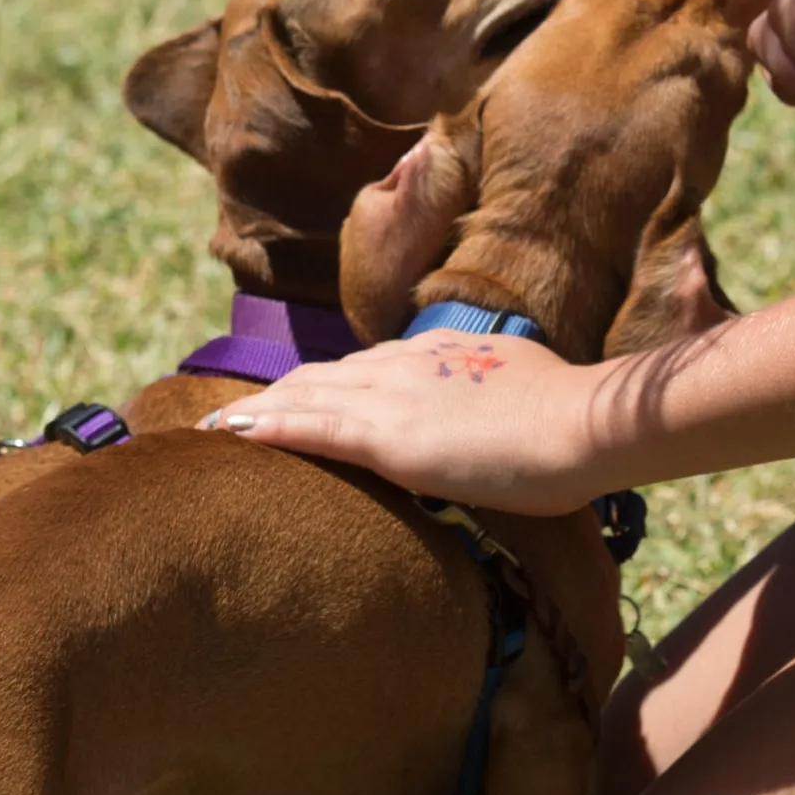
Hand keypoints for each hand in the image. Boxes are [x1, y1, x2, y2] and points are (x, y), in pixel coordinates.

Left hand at [197, 331, 603, 515]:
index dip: (318, 384)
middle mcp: (404, 367)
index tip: (288, 398)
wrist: (584, 422)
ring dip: (254, 410)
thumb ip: (485, 396)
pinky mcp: (390, 438)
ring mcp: (394, 397)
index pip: (359, 369)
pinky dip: (267, 427)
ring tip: (210, 426)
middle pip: (319, 377)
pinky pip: (313, 427)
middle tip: (224, 415)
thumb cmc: (569, 417)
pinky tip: (230, 432)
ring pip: (305, 396)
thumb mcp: (518, 389)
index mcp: (434, 357)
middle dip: (273, 395)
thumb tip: (481, 415)